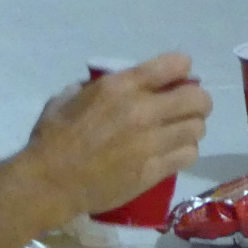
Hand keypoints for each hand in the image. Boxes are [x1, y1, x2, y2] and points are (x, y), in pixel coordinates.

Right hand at [30, 53, 211, 219]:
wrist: (49, 183)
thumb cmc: (53, 137)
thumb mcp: (70, 96)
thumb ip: (99, 85)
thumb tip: (118, 83)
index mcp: (122, 86)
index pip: (177, 64)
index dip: (182, 69)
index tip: (176, 78)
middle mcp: (143, 111)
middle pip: (198, 98)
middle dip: (197, 100)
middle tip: (186, 107)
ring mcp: (151, 143)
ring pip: (197, 128)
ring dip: (191, 127)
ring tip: (179, 131)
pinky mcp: (153, 171)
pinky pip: (188, 154)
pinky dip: (185, 150)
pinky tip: (173, 151)